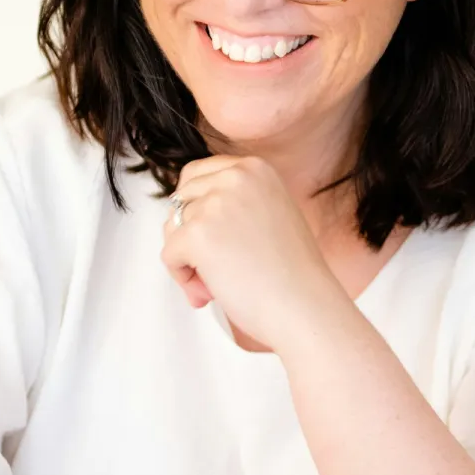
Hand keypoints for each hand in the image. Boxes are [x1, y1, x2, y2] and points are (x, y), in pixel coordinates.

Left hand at [161, 155, 335, 352]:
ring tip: (216, 284)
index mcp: (255, 168)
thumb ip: (234, 204)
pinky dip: (182, 278)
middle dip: (186, 233)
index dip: (196, 208)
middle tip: (211, 267)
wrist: (306, 306)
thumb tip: (180, 215)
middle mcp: (236, 176)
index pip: (197, 174)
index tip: (212, 236)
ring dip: (187, 260)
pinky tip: (210, 292)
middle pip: (180, 199)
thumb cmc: (292, 274)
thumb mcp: (270, 214)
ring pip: (172, 228)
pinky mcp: (198, 233)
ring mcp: (216, 203)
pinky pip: (168, 255)